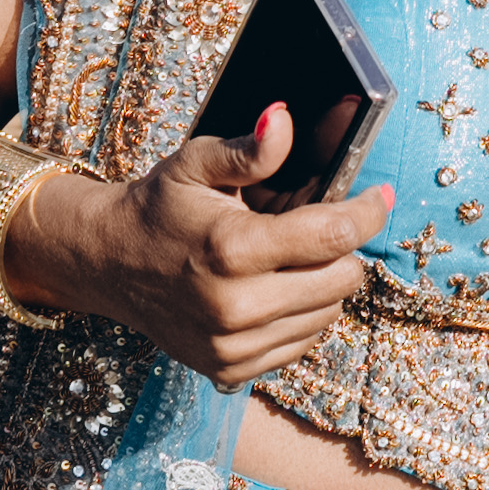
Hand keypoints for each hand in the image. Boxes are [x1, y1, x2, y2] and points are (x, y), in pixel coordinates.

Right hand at [0, 101, 388, 387]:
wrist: (109, 265)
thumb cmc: (159, 207)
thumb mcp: (197, 163)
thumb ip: (249, 148)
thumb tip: (285, 120)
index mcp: (231, 248)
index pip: (335, 235)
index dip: (368, 211)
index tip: (378, 196)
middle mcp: (235, 306)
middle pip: (342, 280)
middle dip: (343, 248)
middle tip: (322, 227)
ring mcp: (233, 345)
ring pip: (327, 314)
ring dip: (324, 283)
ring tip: (291, 259)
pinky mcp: (232, 369)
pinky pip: (302, 343)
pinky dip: (302, 315)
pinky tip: (276, 291)